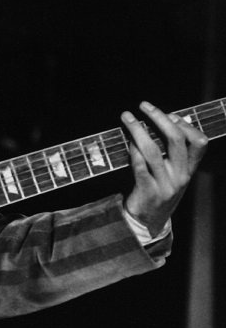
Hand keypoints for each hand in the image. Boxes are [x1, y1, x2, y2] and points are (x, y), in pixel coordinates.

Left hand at [122, 101, 208, 236]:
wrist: (149, 222)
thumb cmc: (158, 190)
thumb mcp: (173, 174)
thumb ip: (172, 153)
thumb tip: (164, 121)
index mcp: (189, 169)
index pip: (200, 142)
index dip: (185, 124)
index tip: (170, 114)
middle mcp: (180, 176)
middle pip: (176, 140)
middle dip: (159, 118)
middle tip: (144, 106)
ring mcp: (165, 185)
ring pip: (153, 150)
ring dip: (138, 130)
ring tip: (127, 118)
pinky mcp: (148, 191)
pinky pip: (140, 167)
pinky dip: (132, 151)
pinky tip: (126, 141)